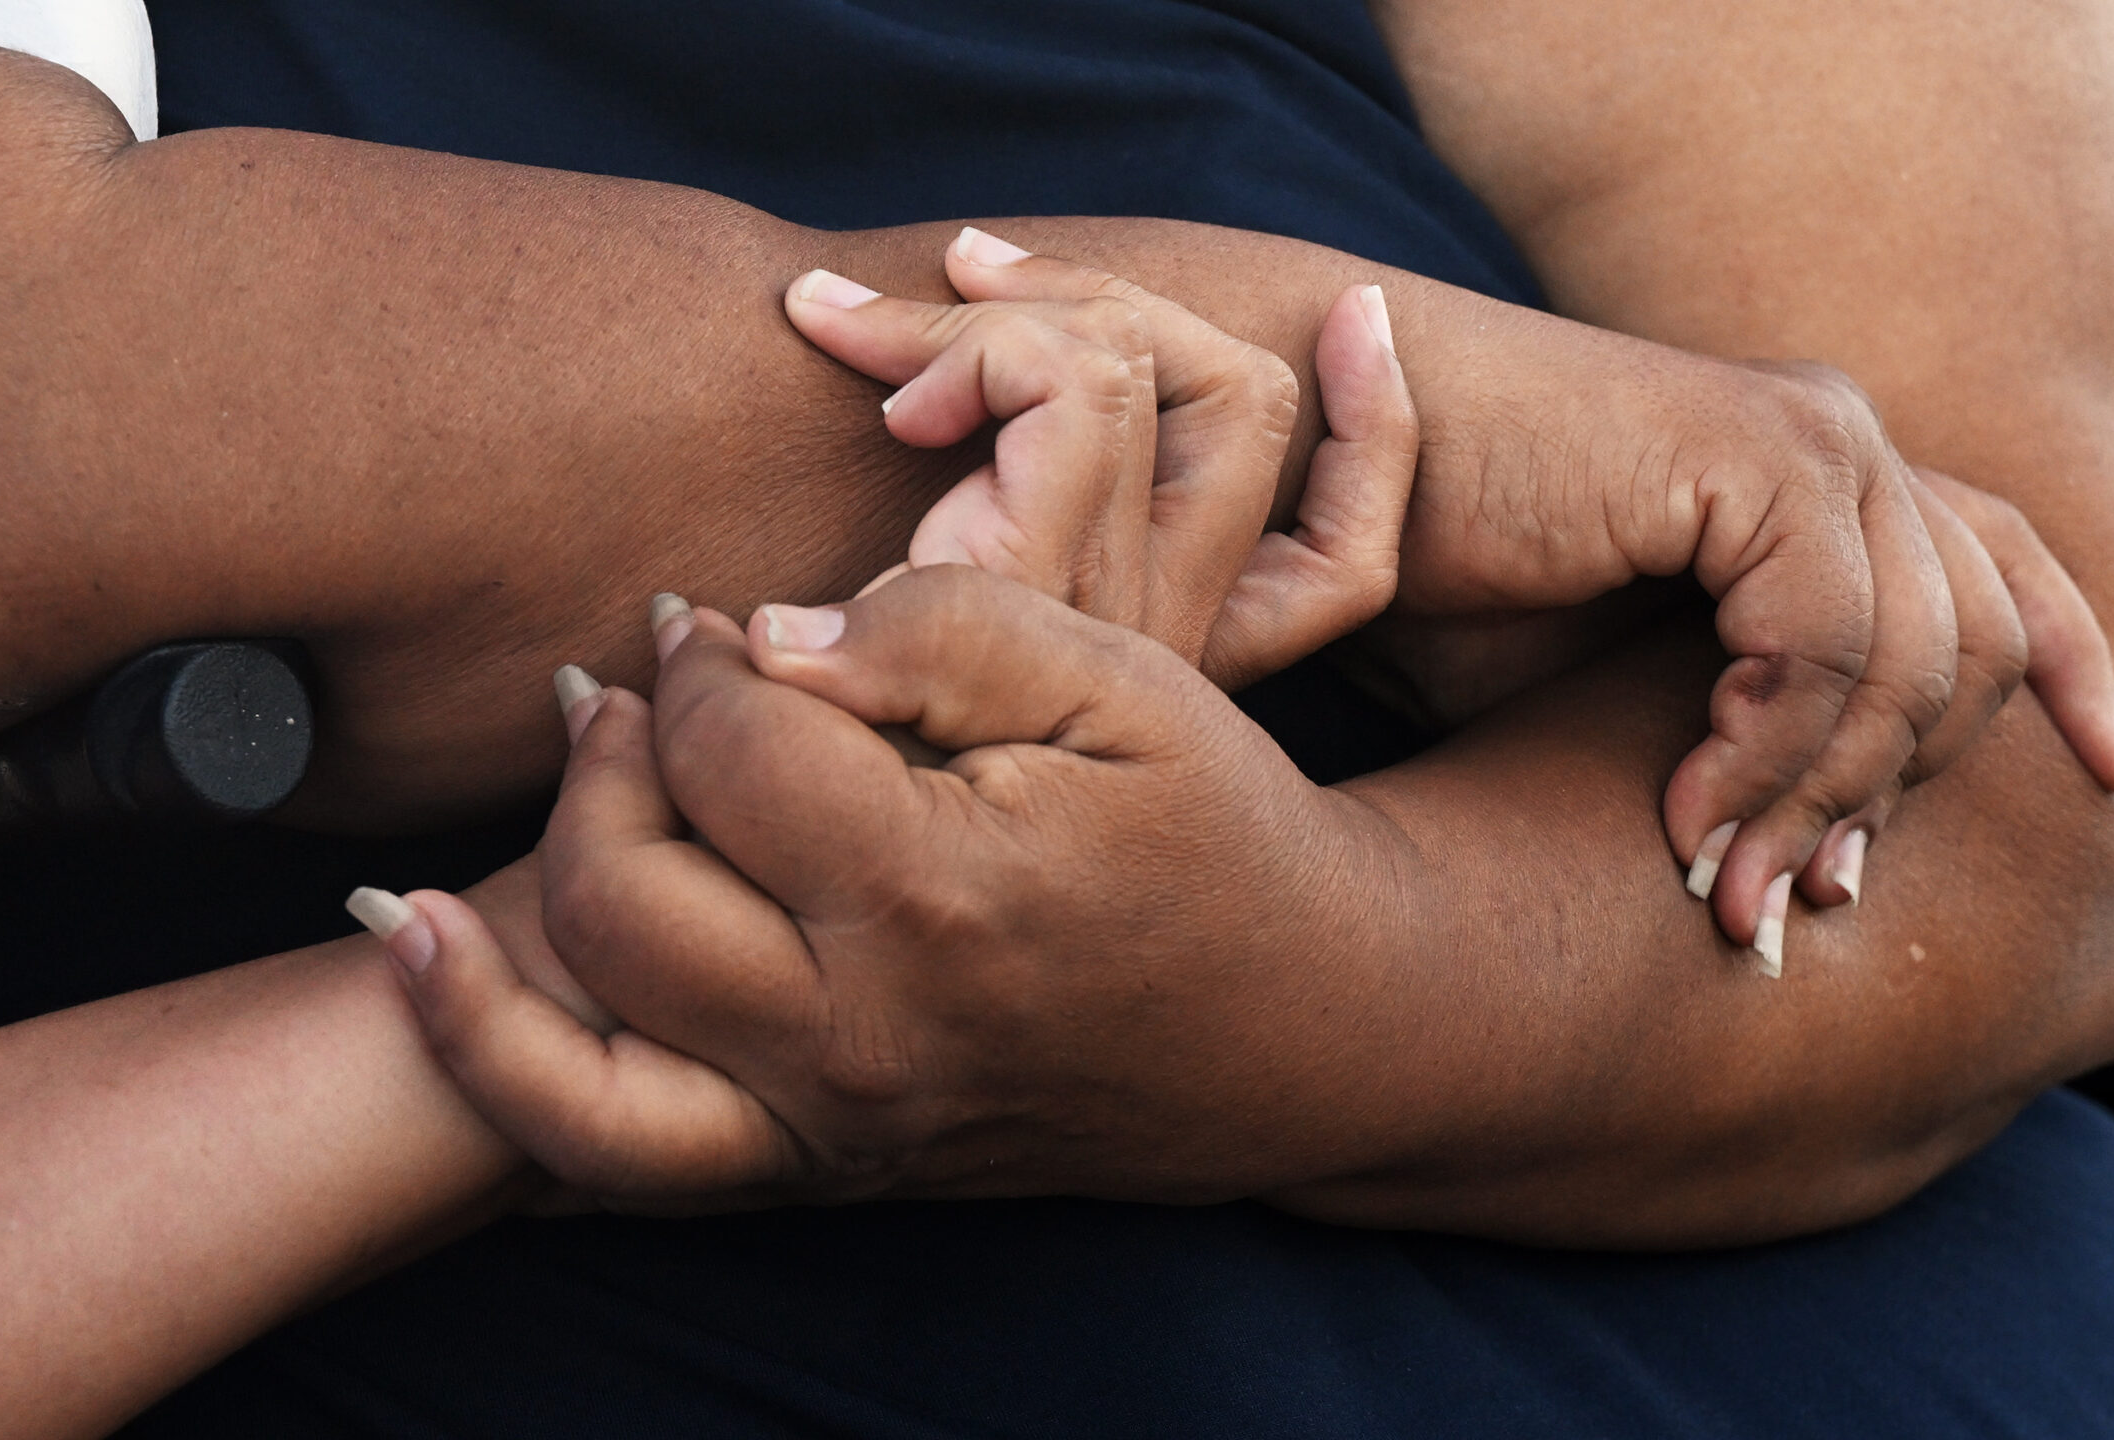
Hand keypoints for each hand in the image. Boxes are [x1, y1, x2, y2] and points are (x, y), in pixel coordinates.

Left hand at [387, 568, 1417, 1204]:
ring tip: (556, 784)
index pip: (730, 744)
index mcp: (942, 897)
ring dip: (513, 901)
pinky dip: (494, 1061)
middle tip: (649, 680)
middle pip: (621, 889)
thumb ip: (944, 628)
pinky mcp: (822, 1168)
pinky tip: (429, 955)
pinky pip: (610, 1155)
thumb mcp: (1126, 683)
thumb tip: (765, 636)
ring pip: (575, 1048)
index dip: (703, 656)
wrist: (1304, 1026)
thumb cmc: (1220, 833)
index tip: (721, 621)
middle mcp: (863, 1039)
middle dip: (610, 754)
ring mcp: (833, 1125)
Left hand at [776, 229, 1417, 689]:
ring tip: (868, 338)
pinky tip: (888, 406)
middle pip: (1247, 405)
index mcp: (1170, 656)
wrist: (732, 831)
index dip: (1381, 430)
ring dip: (999, 308)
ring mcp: (1100, 623)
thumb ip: (1006, 530)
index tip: (1357, 315)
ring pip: (1134, 364)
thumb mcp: (943, 629)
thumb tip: (1002, 392)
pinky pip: (1062, 387)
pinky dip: (967, 347)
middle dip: (1108, 292)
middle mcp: (1159, 641)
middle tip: (968, 270)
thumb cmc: (823, 720)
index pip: (1353, 566)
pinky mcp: (1026, 596)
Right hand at [1376, 343, 2113, 966]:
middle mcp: (1841, 444)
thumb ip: (1752, 735)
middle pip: (1979, 646)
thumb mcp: (1634, 695)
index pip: (2010, 576)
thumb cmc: (1453, 590)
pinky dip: (1766, 749)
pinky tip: (1683, 811)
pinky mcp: (1751, 444)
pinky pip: (1827, 641)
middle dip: (1890, 805)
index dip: (2075, 676)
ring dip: (1815, 803)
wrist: (1326, 478)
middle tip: (1783, 912)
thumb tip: (1838, 868)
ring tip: (1720, 890)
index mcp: (1828, 483)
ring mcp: (1810, 436)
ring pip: (1913, 664)